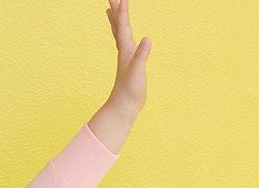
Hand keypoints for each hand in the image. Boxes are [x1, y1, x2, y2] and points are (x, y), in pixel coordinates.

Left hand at [105, 0, 150, 114]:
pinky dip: (124, 35)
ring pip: (119, 33)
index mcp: (126, 50)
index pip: (123, 26)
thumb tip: (147, 39)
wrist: (123, 108)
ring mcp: (126, 56)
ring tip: (111, 10)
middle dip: (116, 10)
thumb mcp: (138, 72)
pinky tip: (126, 35)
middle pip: (118, 26)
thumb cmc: (130, 92)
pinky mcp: (130, 63)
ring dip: (116, 20)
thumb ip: (142, 55)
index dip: (123, 11)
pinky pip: (125, 43)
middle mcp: (124, 51)